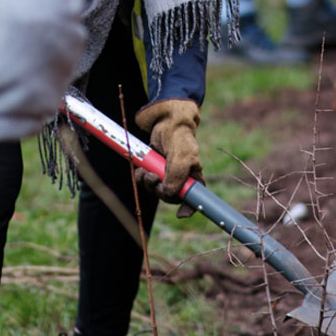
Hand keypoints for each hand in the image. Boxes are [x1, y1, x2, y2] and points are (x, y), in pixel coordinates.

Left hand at [135, 99, 203, 217]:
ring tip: (145, 172)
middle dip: (160, 191)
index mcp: (193, 175)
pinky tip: (140, 169)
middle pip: (171, 196)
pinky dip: (141, 177)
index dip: (189, 208)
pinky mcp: (154, 167)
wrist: (164, 120)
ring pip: (156, 189)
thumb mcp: (181, 156)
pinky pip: (146, 181)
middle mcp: (181, 176)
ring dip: (148, 183)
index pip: (195, 198)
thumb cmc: (178, 136)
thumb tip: (168, 192)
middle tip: (153, 179)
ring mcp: (166, 173)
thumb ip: (177, 176)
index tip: (181, 214)